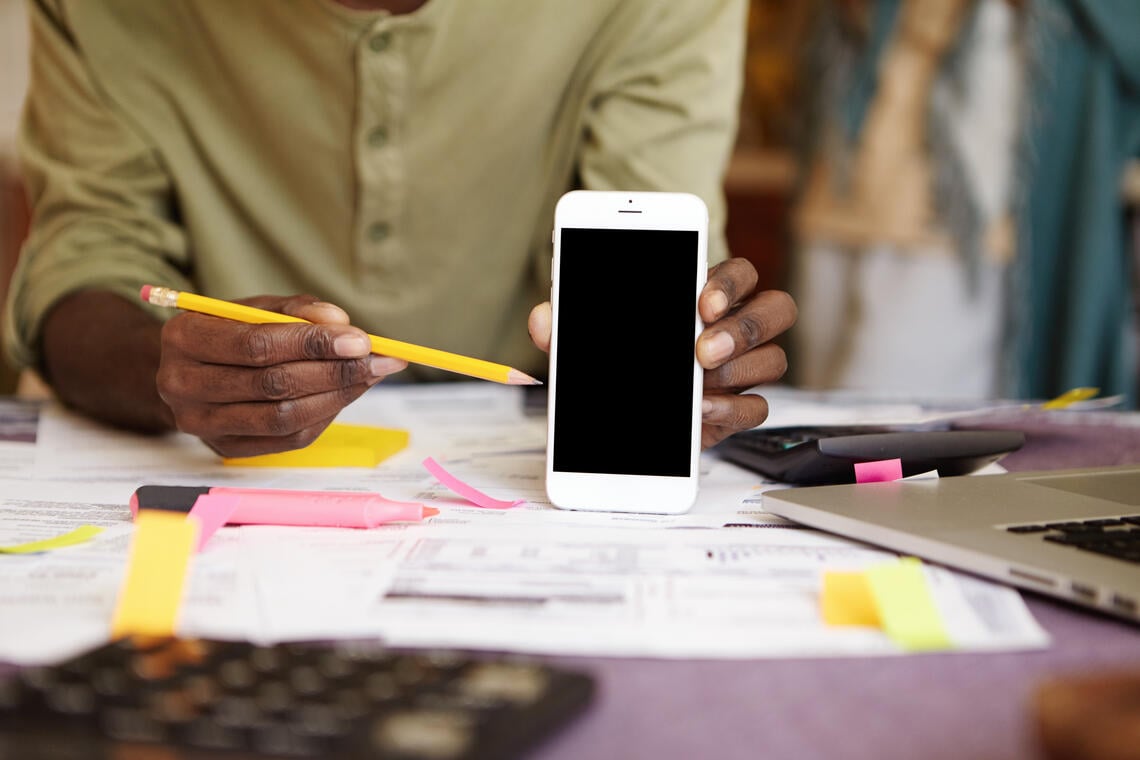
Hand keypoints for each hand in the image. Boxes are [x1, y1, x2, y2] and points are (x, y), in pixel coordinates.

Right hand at [156, 295, 405, 456]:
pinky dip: (325, 416)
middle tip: (377, 360)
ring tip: (370, 375)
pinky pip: (288, 439)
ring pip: (283, 417)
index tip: (360, 340)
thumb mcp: (255, 307)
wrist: (190, 370)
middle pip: (273, 385)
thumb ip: (297, 309)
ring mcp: (201, 424)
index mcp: (185, 338)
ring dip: (336, 396)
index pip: (257, 345)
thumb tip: (340, 323)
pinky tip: (346, 394)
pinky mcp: (226, 448)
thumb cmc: (228, 332)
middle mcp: (183, 385)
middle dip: (334, 371)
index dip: (312, 344)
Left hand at [527, 258, 795, 448]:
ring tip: (699, 380)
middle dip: (744, 327)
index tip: (700, 303)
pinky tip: (700, 410)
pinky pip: (758, 408)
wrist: (624, 415)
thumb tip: (541, 318)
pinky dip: (732, 410)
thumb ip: (568, 324)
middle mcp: (734, 329)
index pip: (740, 274)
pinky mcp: (736, 410)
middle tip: (702, 349)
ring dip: (740, 368)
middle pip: (775, 309)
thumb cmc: (619, 355)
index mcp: (706, 296)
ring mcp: (740, 370)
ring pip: (774, 359)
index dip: (728, 284)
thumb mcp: (588, 337)